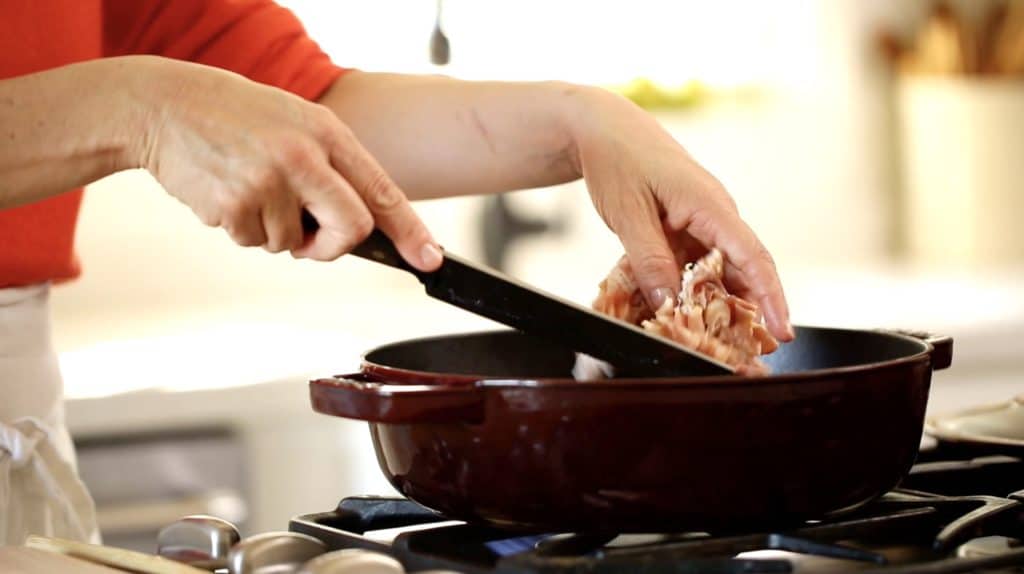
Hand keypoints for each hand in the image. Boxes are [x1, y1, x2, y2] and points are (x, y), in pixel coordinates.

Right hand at [133, 58, 441, 270]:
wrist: (164, 106)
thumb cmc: (236, 117)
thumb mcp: (296, 124)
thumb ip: (332, 167)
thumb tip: (361, 223)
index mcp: (327, 133)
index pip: (382, 190)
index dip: (411, 230)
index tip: (429, 259)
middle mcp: (304, 158)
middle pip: (351, 230)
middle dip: (333, 246)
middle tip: (309, 236)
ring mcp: (269, 183)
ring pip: (293, 244)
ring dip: (274, 230)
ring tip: (249, 186)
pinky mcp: (234, 207)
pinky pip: (254, 243)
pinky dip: (242, 229)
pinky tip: (227, 192)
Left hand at [570, 88, 792, 340]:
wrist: (602, 127)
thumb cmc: (617, 159)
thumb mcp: (628, 213)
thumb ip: (649, 260)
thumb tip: (669, 303)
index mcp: (710, 204)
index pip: (752, 256)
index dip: (770, 297)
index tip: (781, 330)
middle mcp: (715, 213)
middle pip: (744, 268)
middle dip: (753, 311)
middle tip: (754, 353)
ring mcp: (702, 219)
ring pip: (721, 269)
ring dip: (722, 303)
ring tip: (724, 341)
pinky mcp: (686, 225)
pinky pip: (698, 262)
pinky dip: (694, 288)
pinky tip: (683, 312)